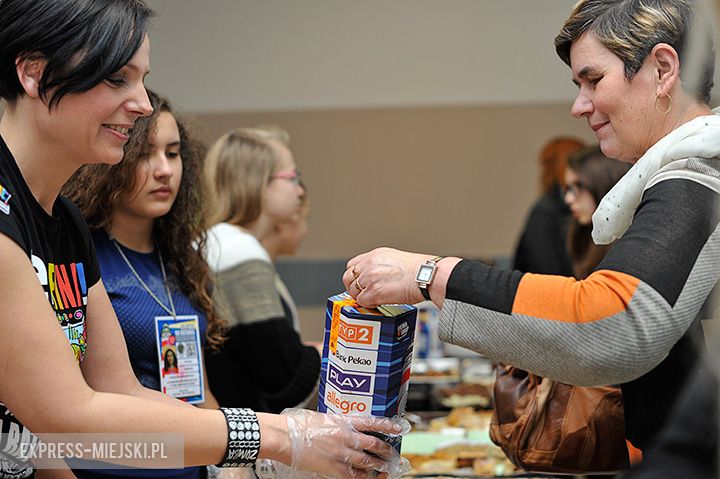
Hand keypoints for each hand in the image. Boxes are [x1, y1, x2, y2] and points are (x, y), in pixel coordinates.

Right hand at [257, 409, 409, 478]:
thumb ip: (339, 423)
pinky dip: (363, 477)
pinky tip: (368, 478)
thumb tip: (349, 427)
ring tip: (386, 469)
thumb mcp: (324, 418)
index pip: (373, 422)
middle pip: (375, 445)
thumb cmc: (300, 425)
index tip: (399, 428)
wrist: (285, 437)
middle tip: (394, 454)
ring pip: (368, 462)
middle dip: (387, 451)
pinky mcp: (334, 468)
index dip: (388, 426)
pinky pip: (354, 476)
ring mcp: (341, 454)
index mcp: (344, 422)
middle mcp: (346, 438)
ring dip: (379, 466)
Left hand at [343, 248, 433, 307]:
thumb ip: (382, 266)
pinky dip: (369, 304)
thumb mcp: (396, 259)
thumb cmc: (420, 270)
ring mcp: (370, 278)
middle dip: (353, 287)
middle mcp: (370, 264)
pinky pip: (362, 301)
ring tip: (373, 299)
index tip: (359, 282)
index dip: (355, 276)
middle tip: (362, 293)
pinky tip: (378, 303)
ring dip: (362, 296)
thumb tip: (379, 277)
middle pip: (348, 277)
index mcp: (375, 255)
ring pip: (353, 290)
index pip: (353, 264)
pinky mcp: (374, 292)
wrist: (428, 276)